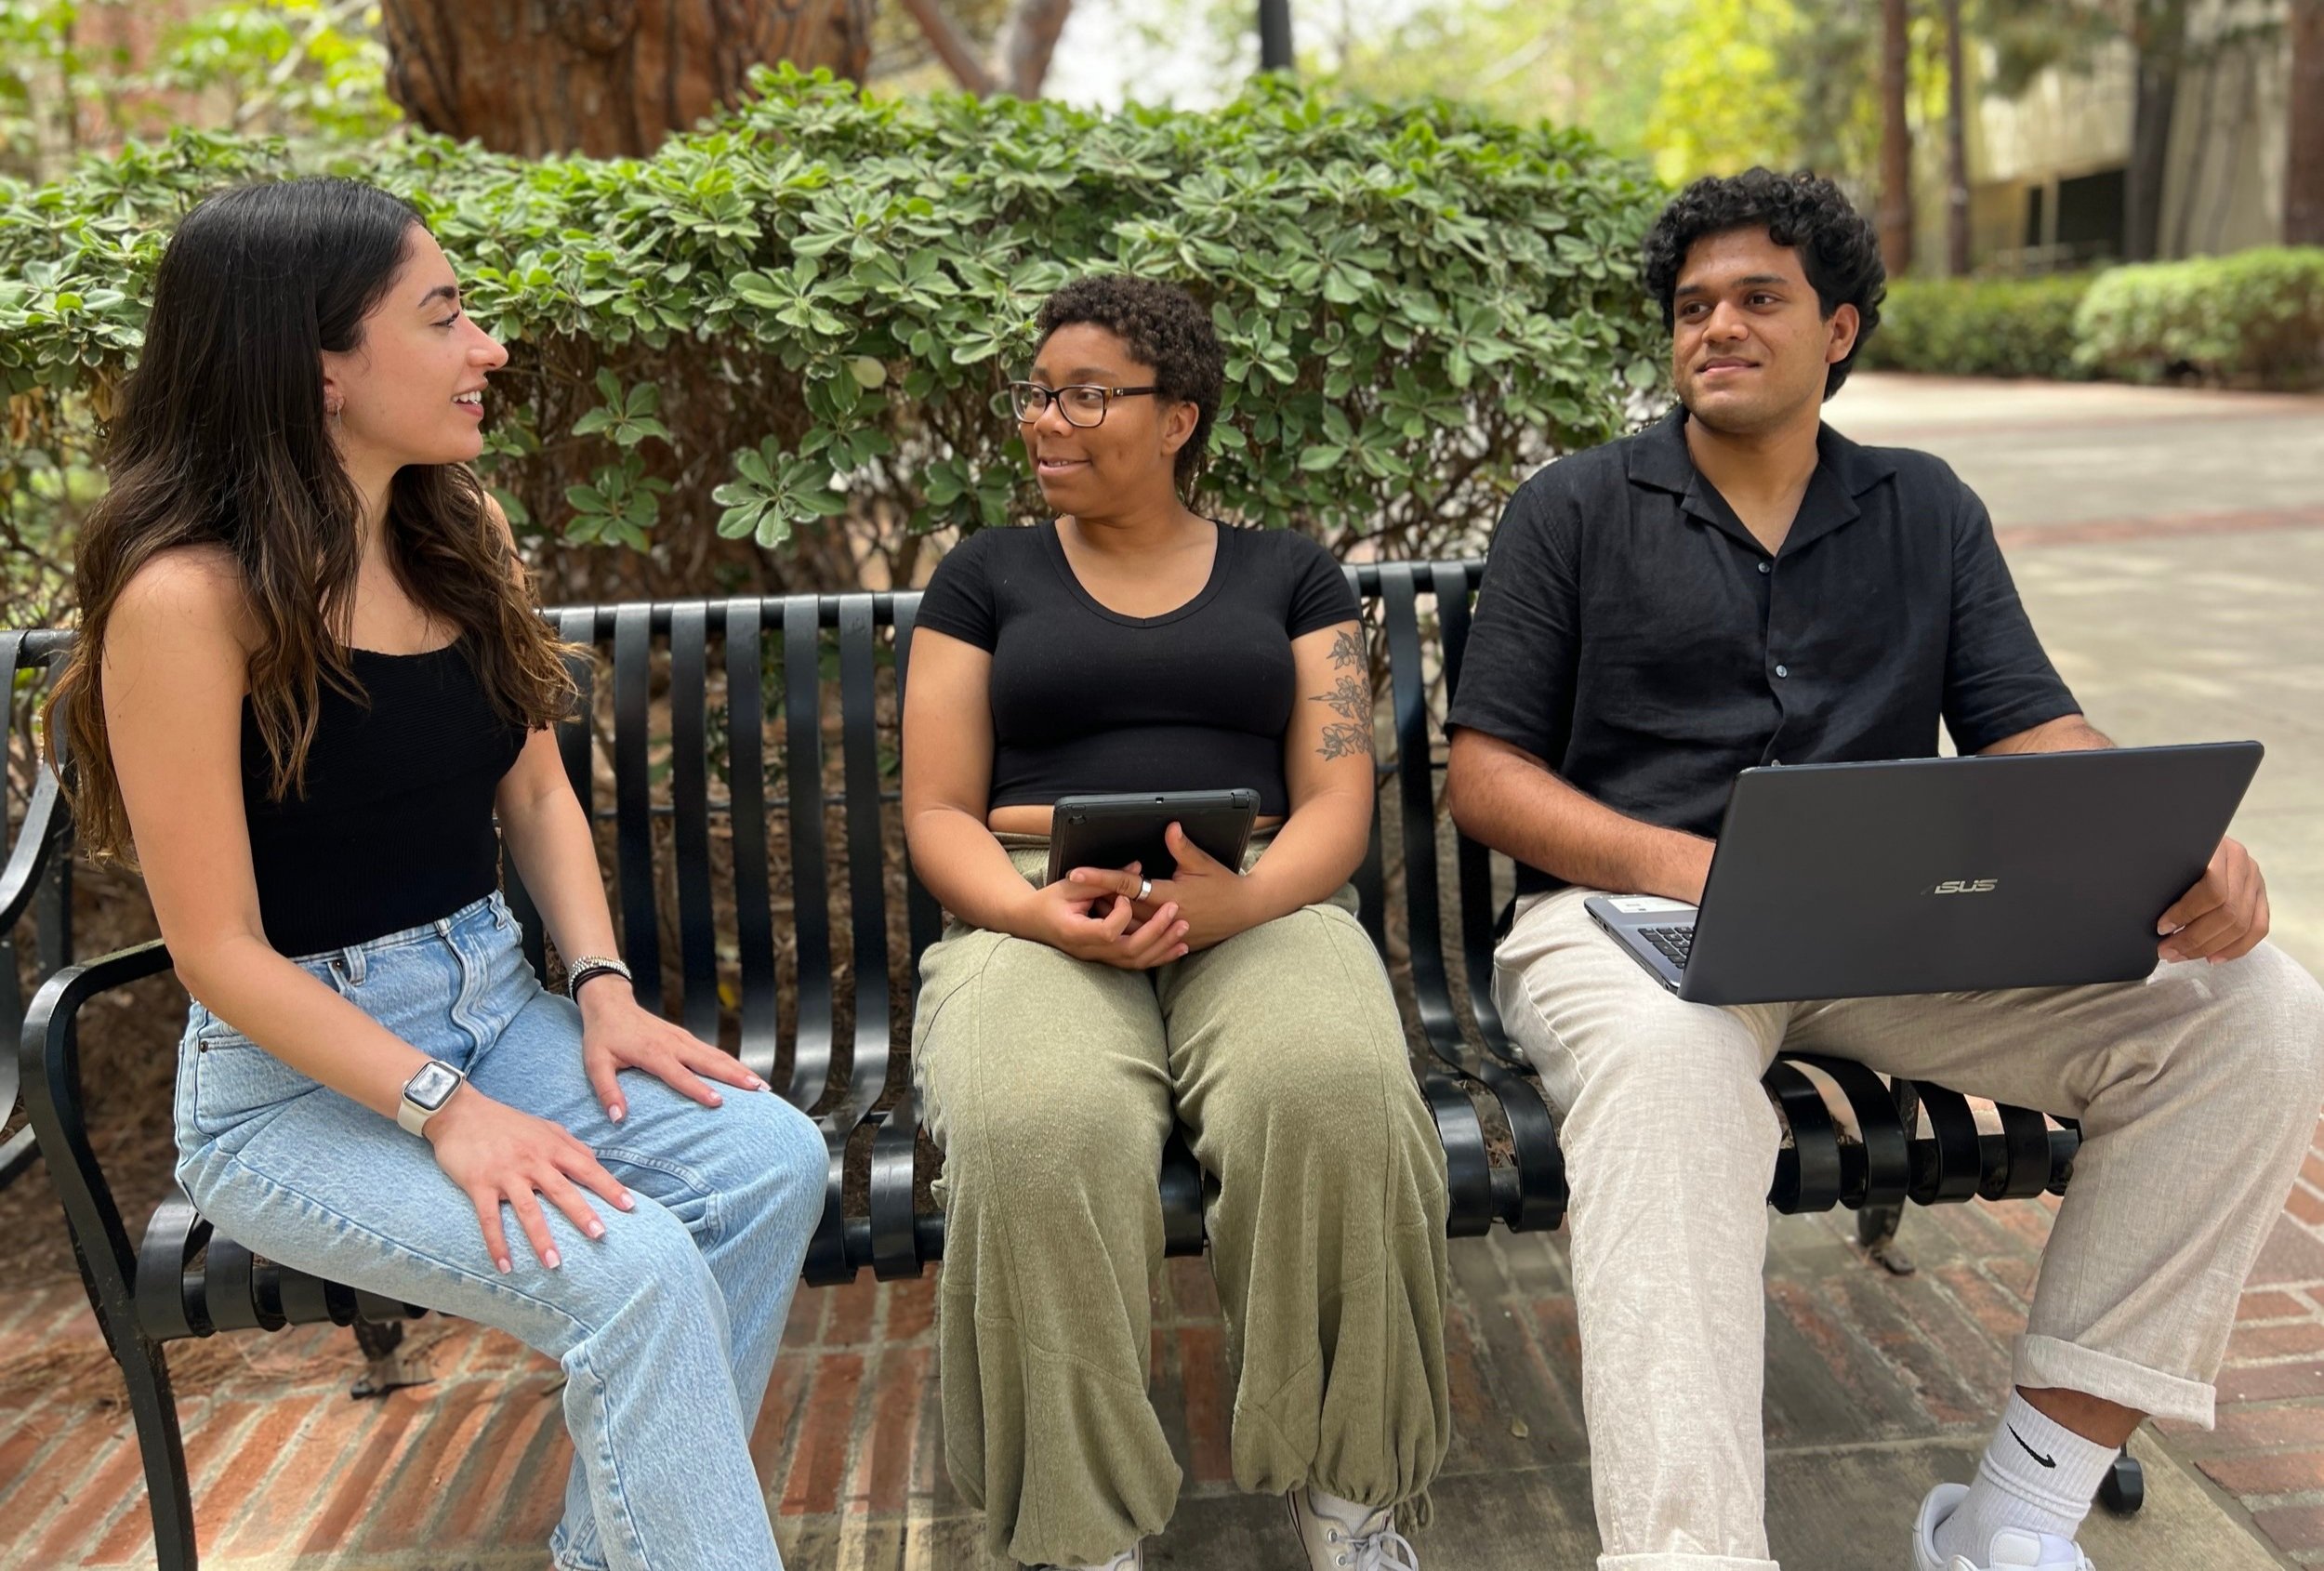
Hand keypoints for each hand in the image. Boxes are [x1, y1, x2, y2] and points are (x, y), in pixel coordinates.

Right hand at [424, 1085, 634, 1273]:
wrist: (461, 1112)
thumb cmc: (507, 1122)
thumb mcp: (544, 1127)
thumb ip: (571, 1145)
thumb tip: (596, 1163)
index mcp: (550, 1147)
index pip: (586, 1168)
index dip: (609, 1186)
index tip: (629, 1205)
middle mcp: (531, 1160)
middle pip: (561, 1190)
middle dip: (581, 1213)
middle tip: (600, 1235)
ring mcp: (505, 1173)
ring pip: (527, 1210)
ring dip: (541, 1239)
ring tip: (555, 1264)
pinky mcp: (479, 1184)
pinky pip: (489, 1219)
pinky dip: (497, 1243)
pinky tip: (505, 1266)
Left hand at [577, 977, 768, 1122]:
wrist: (610, 1004)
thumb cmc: (602, 1036)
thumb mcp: (595, 1064)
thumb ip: (607, 1092)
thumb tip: (618, 1119)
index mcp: (652, 1052)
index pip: (680, 1074)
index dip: (699, 1089)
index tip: (719, 1102)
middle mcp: (673, 1044)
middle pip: (710, 1061)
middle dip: (736, 1076)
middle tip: (760, 1090)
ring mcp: (683, 1039)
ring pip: (717, 1055)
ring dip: (740, 1069)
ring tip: (762, 1086)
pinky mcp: (686, 1038)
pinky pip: (712, 1051)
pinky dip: (731, 1063)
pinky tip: (745, 1074)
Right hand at [1014, 859, 1189, 968]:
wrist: (1030, 922)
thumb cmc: (1048, 901)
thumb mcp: (1071, 885)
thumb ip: (1103, 878)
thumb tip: (1137, 867)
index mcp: (1075, 932)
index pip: (1108, 932)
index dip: (1122, 915)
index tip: (1125, 895)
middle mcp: (1088, 950)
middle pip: (1129, 951)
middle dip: (1156, 932)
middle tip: (1175, 911)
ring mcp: (1098, 958)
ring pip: (1136, 962)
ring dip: (1163, 947)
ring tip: (1184, 931)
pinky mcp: (1106, 958)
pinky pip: (1135, 963)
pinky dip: (1159, 956)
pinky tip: (1177, 948)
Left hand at [1093, 823, 1256, 951]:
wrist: (1244, 912)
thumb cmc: (1224, 884)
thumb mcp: (1203, 863)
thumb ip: (1182, 847)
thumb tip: (1169, 826)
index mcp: (1169, 895)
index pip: (1127, 884)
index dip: (1100, 877)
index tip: (1077, 872)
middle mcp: (1164, 916)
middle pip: (1119, 908)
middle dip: (1096, 897)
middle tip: (1075, 886)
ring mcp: (1166, 931)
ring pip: (1126, 927)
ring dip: (1107, 915)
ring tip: (1088, 901)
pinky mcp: (1170, 941)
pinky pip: (1140, 939)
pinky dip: (1123, 930)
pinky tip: (1112, 922)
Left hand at [2158, 836, 2269, 963]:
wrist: (2195, 836)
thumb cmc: (2172, 850)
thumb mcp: (2166, 854)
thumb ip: (2164, 875)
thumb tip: (2146, 910)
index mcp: (2219, 848)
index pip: (2212, 890)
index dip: (2186, 914)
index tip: (2161, 928)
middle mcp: (2243, 863)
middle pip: (2228, 912)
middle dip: (2194, 939)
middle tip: (2166, 951)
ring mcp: (2255, 879)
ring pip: (2242, 925)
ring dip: (2209, 947)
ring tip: (2181, 956)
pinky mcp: (2261, 895)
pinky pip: (2258, 928)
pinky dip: (2235, 948)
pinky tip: (2213, 958)